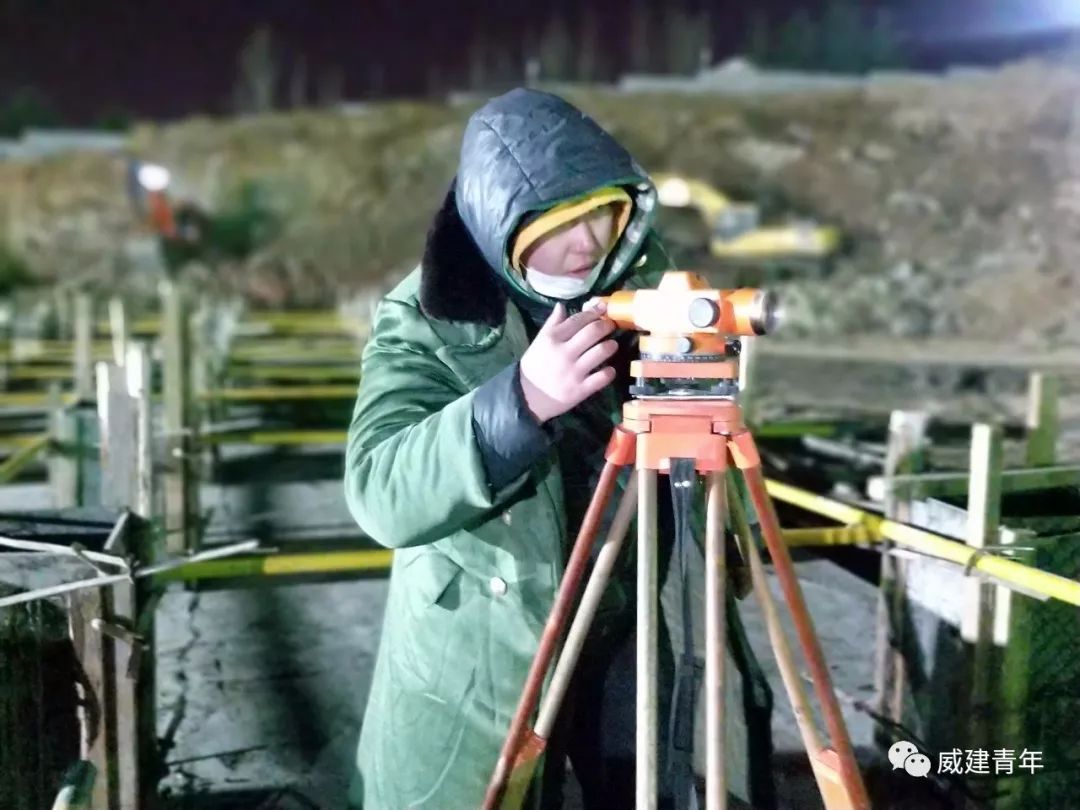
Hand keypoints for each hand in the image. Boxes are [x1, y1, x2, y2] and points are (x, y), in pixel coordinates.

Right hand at [519, 302, 617, 423]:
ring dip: (611, 346)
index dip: (594, 312)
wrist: (527, 397)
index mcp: (553, 338)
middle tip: (611, 326)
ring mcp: (574, 372)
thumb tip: (562, 305)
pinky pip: (602, 377)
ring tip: (612, 345)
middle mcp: (564, 352)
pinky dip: (609, 372)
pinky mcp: (580, 389)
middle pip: (593, 332)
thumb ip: (552, 323)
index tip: (603, 309)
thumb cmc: (535, 366)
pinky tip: (608, 370)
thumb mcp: (539, 341)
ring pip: (601, 351)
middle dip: (607, 325)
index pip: (578, 319)